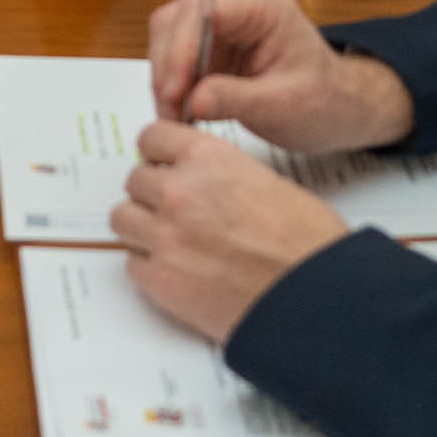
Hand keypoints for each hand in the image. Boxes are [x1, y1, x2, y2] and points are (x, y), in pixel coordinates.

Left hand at [110, 123, 350, 343]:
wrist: (313, 299)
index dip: (158, 154)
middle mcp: (180, 191)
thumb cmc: (307, 244)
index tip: (161, 164)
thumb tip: (204, 179)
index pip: (151, 137)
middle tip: (174, 210)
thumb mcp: (269, 182)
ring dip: (142, 227)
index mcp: (209, 158)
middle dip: (152, 194)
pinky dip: (149, 266)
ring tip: (170, 240)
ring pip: (123, 219)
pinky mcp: (160, 280)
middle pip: (135, 180)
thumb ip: (224, 174)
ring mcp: (165, 236)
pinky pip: (132, 263)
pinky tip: (178, 271)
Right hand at [145, 0, 415, 148]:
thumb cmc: (321, 101)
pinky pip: (174, 55)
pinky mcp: (210, 43)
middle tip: (170, 111)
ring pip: (169, 35)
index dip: (182, 46)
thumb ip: (236, 99)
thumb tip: (193, 101)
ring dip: (165, 76)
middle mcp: (239, 3)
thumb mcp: (281, 105)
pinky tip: (180, 110)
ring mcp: (222, 21)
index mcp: (264, 5)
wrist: (335, 107)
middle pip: (180, 19)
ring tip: (175, 115)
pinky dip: (171, 82)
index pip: (207, 10)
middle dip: (168, 67)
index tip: (174, 90)